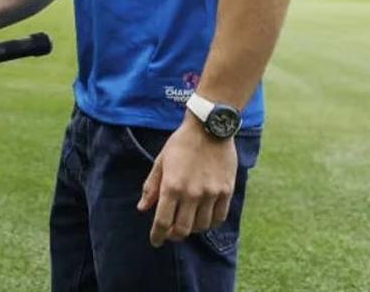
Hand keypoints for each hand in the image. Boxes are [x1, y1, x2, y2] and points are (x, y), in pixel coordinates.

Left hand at [137, 115, 237, 246]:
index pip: (163, 221)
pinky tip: (204, 218)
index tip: (155, 241)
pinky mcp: (226, 191)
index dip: (157, 235)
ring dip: (192, 229)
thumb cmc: (181, 143)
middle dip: (174, 235)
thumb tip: (143, 208)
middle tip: (170, 234)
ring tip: (186, 222)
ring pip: (201, 226)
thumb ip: (152, 186)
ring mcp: (211, 193)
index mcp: (172, 186)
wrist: (210, 128)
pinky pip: (219, 217)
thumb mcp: (161, 161)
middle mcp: (192, 193)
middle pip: (183, 229)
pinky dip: (210, 223)